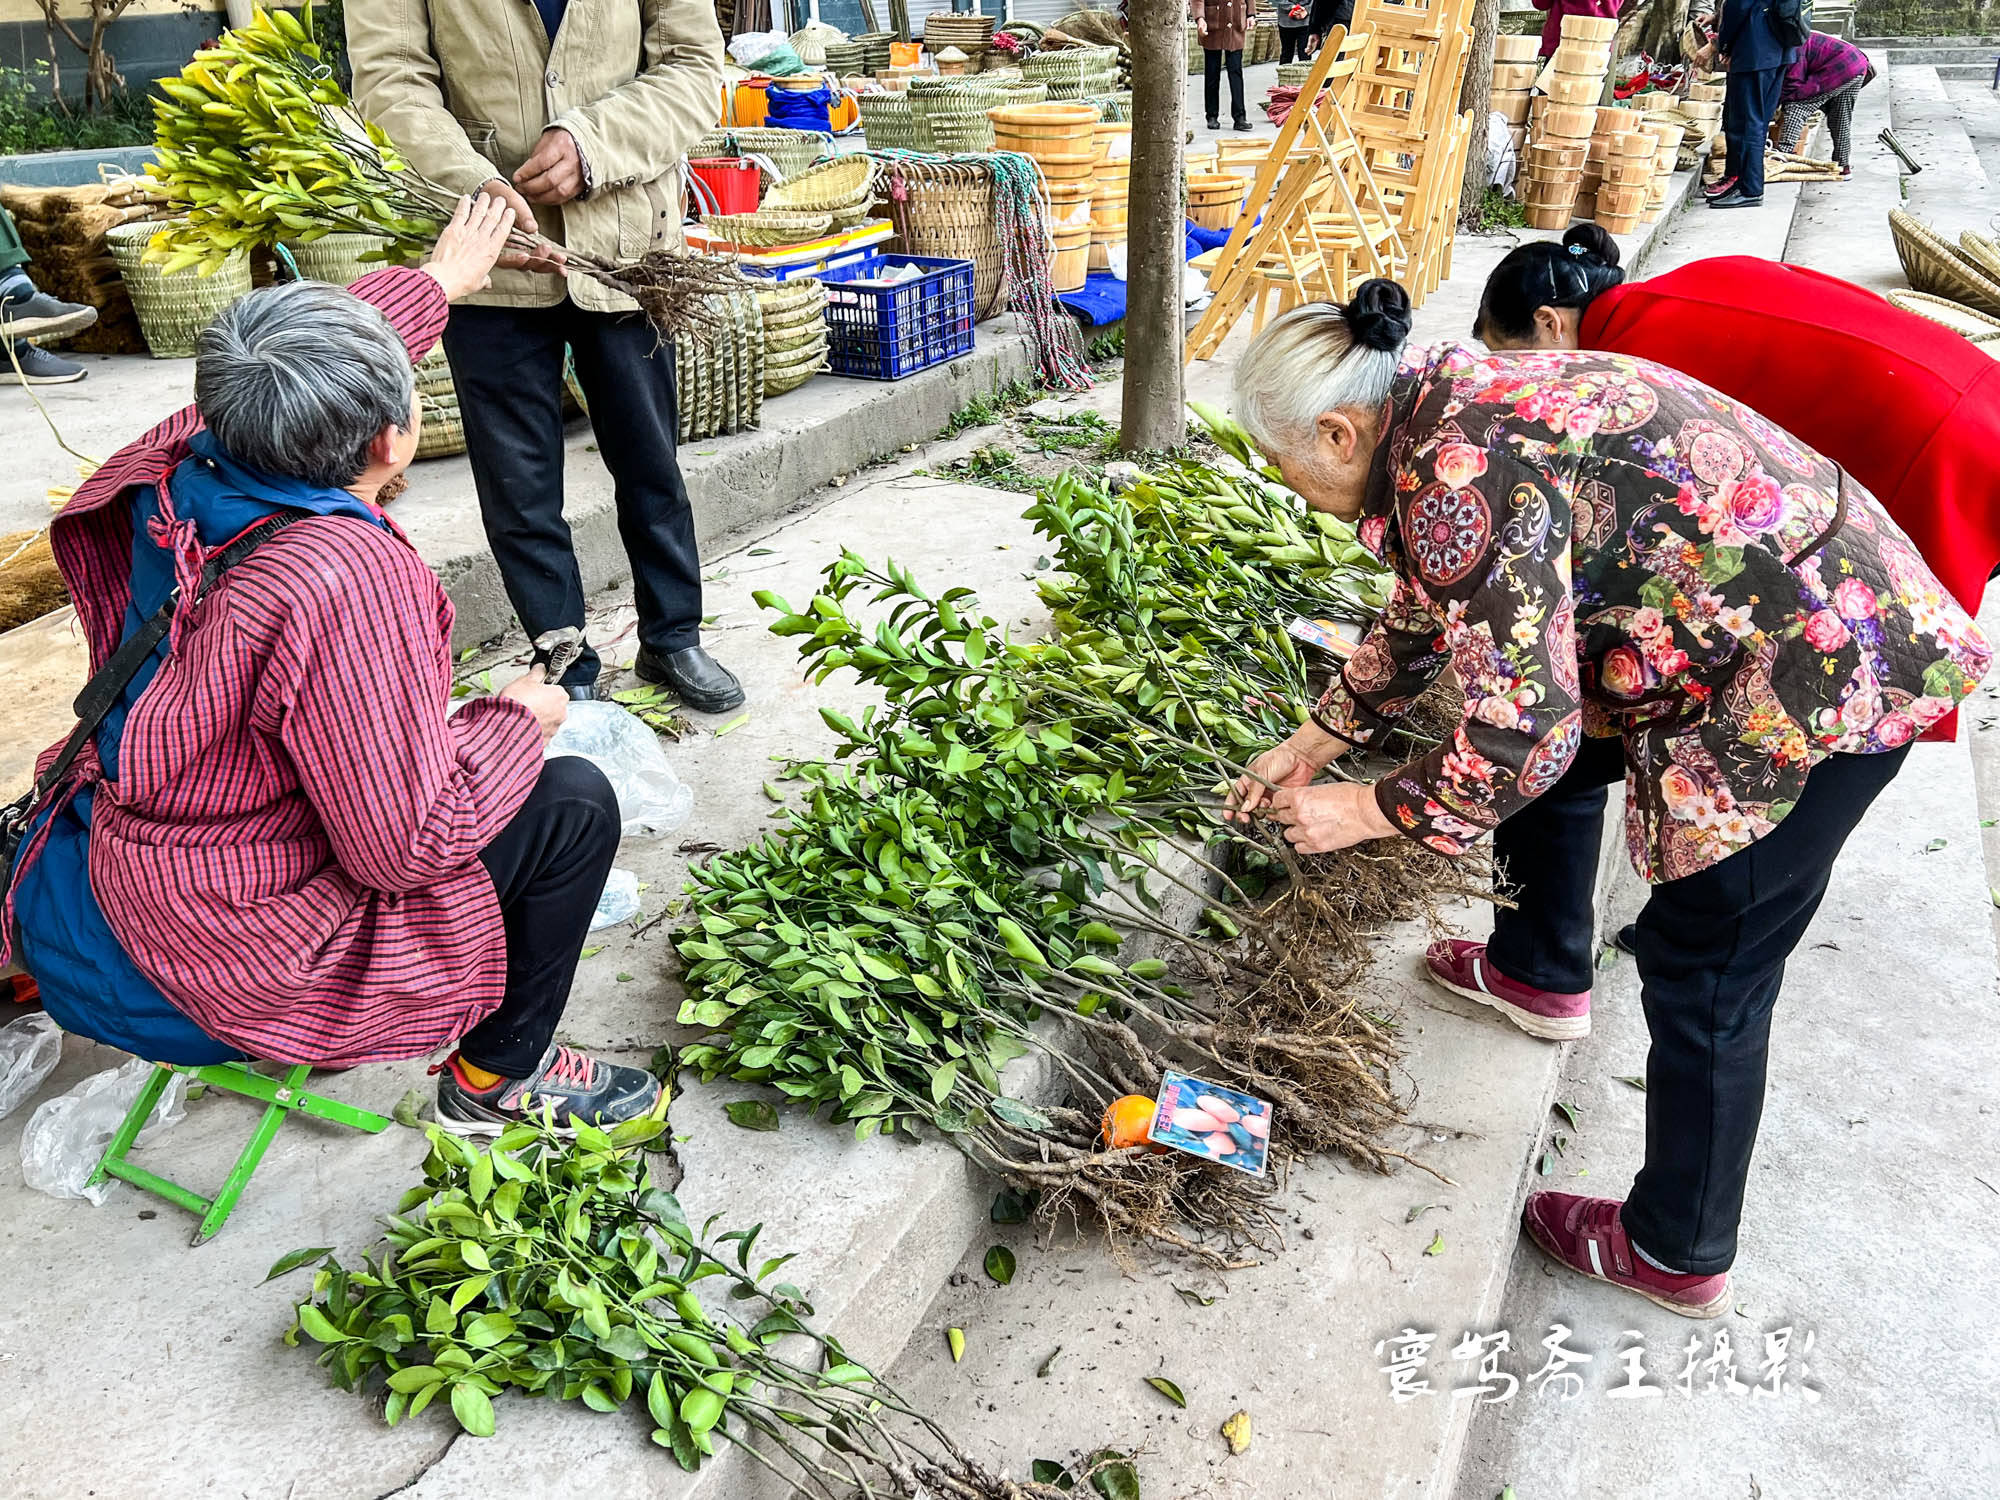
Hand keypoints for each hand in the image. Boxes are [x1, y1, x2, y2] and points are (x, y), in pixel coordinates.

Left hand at [421, 193, 513, 301]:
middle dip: (498, 206)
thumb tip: (487, 282)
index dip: (507, 219)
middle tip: (500, 199)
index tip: (510, 212)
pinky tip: (466, 197)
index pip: (503, 230)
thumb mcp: (478, 282)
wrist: (445, 278)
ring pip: (478, 212)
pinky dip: (464, 204)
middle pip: (492, 218)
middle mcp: (481, 239)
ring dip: (483, 202)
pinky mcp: (453, 229)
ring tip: (486, 195)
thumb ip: (484, 279)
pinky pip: (460, 213)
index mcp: (491, 251)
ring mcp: (467, 232)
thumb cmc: (462, 282)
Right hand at [477, 177, 567, 273]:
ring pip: (534, 265)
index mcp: (497, 244)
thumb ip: (520, 215)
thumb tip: (532, 228)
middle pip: (523, 264)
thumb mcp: (510, 202)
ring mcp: (521, 252)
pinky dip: (553, 262)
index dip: (514, 259)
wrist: (499, 197)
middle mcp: (509, 252)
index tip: (525, 256)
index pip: (505, 259)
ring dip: (549, 265)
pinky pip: (542, 259)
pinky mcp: (531, 250)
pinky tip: (562, 264)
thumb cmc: (501, 199)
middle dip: (539, 260)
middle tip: (550, 253)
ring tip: (561, 260)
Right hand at [499, 664, 568, 743]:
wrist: (507, 726)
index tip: (533, 690)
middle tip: (526, 702)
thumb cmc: (518, 702)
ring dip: (538, 718)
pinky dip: (533, 730)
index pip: (555, 689)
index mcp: (560, 696)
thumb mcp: (525, 680)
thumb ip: (537, 673)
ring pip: (547, 720)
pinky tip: (522, 725)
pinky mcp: (546, 741)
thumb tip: (541, 668)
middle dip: (541, 704)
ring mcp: (554, 728)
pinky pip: (540, 733)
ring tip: (522, 715)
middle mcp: (561, 713)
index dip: (542, 689)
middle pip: (553, 706)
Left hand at [514, 127, 585, 206]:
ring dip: (540, 197)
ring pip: (558, 192)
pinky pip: (565, 197)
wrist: (584, 143)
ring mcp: (579, 175)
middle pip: (550, 180)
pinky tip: (540, 198)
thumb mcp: (547, 140)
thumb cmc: (562, 140)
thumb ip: (536, 156)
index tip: (516, 177)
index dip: (527, 172)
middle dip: (532, 187)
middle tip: (520, 188)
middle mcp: (573, 161)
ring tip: (528, 195)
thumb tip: (524, 173)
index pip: (542, 162)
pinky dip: (550, 200)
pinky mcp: (581, 185)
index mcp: (563, 146)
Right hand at [1226, 741, 1318, 822]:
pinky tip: (1274, 806)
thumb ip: (1253, 791)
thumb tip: (1245, 807)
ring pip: (1259, 810)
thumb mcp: (1262, 772)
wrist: (1300, 758)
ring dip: (1260, 811)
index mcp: (1247, 780)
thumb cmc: (1279, 757)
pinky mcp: (1279, 800)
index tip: (1228, 815)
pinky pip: (1273, 811)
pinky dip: (1272, 812)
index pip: (1235, 795)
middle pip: (1246, 807)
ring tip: (1265, 803)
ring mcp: (1268, 795)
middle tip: (1246, 817)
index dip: (1230, 806)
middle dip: (1244, 813)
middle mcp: (1256, 790)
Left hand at [1265, 782, 1395, 854]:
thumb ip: (1306, 796)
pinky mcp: (1316, 845)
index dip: (1280, 802)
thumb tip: (1298, 800)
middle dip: (1287, 816)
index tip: (1282, 805)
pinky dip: (1302, 844)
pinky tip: (1310, 837)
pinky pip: (1299, 848)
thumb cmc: (1352, 798)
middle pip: (1280, 817)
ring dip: (1294, 831)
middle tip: (1295, 816)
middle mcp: (1300, 815)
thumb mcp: (1323, 788)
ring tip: (1305, 827)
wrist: (1367, 811)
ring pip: (1288, 834)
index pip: (1277, 800)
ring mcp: (1307, 832)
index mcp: (1300, 797)